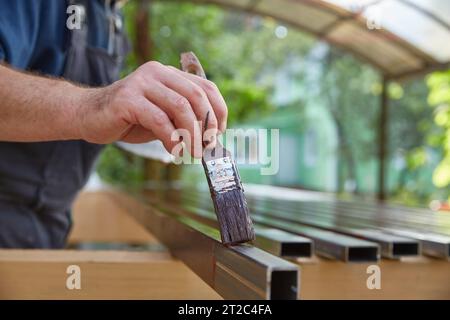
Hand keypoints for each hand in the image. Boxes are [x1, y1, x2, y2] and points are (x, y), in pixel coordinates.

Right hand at [76, 61, 227, 157]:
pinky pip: (159, 119)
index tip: (219, 133)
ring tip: (193, 152)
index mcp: (169, 74)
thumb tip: (211, 137)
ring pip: (180, 107)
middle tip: (207, 147)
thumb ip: (183, 120)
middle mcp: (157, 72)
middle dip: (207, 125)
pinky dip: (172, 138)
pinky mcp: (127, 99)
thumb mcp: (163, 116)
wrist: (88, 115)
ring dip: (192, 134)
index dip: (218, 111)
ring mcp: (141, 83)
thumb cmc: (129, 119)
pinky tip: (175, 150)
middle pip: (196, 96)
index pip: (205, 87)